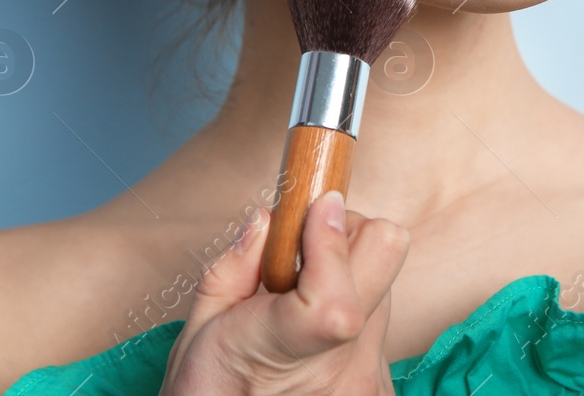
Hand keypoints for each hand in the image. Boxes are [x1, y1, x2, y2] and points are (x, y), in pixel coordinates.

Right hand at [160, 190, 409, 395]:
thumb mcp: (196, 332)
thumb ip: (233, 270)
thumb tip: (270, 219)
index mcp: (283, 355)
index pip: (335, 301)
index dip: (330, 239)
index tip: (314, 206)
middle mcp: (344, 371)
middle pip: (385, 255)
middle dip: (346, 234)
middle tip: (301, 254)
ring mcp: (371, 380)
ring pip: (386, 284)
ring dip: (350, 276)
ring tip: (301, 309)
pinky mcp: (385, 386)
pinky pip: (384, 321)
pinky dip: (354, 312)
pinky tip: (316, 340)